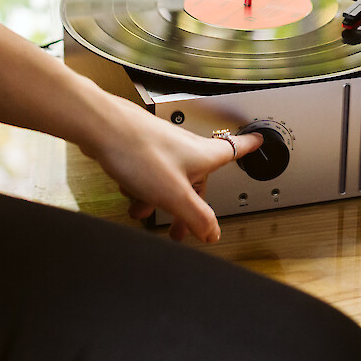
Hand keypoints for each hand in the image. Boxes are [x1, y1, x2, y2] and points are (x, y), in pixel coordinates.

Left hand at [85, 92, 262, 242]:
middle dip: (189, 205)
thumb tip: (214, 233)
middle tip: (183, 228)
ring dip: (159, 199)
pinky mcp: (142, 146)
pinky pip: (150, 172)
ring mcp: (163, 145)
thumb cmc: (139, 153)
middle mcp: (185, 147)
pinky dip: (142, 187)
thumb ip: (197, 217)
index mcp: (202, 155)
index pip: (235, 150)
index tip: (259, 141)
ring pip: (170, 178)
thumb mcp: (174, 196)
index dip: (249, 147)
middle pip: (198, 178)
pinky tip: (129, 196)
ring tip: (144, 214)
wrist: (101, 127)